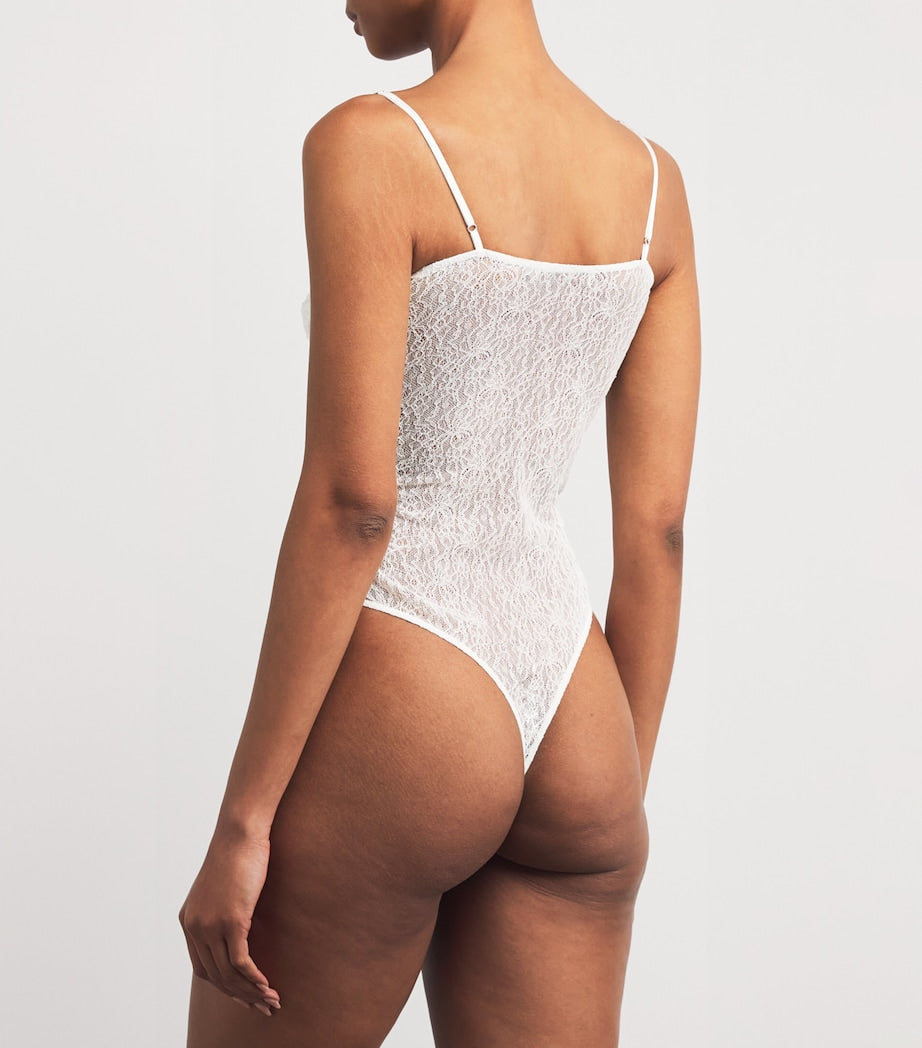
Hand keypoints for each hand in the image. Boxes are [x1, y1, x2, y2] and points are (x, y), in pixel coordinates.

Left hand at [178, 827, 281, 1016]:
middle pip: (215, 976)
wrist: (240, 833)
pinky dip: (255, 978)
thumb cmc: (237, 854)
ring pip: (229, 973)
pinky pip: (241, 962)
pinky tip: (267, 985)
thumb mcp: (222, 888)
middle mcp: (194, 927)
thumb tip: (236, 930)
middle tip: (261, 1007)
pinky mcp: (231, 921)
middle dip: (240, 996)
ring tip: (271, 1000)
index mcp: (188, 921)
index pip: (203, 968)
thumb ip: (221, 910)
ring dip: (251, 991)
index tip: (244, 996)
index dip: (224, 987)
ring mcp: (211, 925)